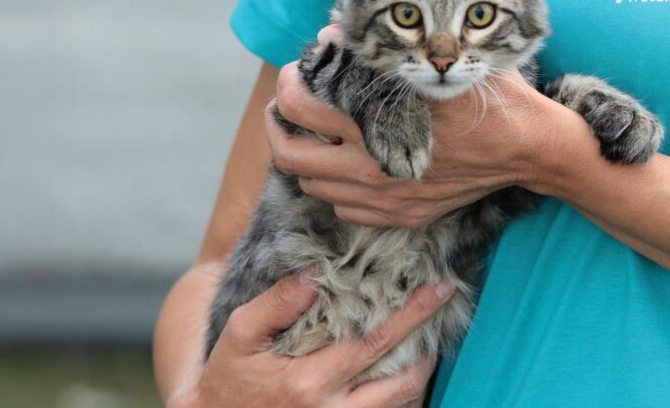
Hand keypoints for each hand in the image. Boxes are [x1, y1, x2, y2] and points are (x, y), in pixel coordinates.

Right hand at [175, 271, 453, 407]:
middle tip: (441, 317)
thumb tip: (315, 274)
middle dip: (430, 349)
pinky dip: (402, 397)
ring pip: (401, 406)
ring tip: (424, 343)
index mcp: (308, 381)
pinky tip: (401, 372)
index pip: (374, 342)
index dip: (413, 314)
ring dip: (420, 375)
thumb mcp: (239, 334)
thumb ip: (276, 303)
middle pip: (403, 383)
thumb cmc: (229, 377)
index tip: (440, 288)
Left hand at [267, 26, 574, 227]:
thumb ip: (379, 58)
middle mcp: (372, 168)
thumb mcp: (436, 67)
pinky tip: (350, 169)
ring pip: (313, 187)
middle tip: (288, 112)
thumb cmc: (484, 103)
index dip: (288, 87)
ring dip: (307, 160)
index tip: (296, 76)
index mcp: (377, 125)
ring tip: (319, 139)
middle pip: (291, 157)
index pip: (302, 108)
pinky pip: (343, 210)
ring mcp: (385, 198)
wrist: (526, 150)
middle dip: (279, 130)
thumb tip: (333, 38)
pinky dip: (336, 190)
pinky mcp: (400, 216)